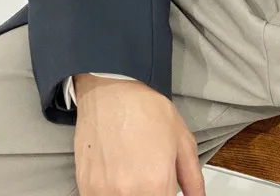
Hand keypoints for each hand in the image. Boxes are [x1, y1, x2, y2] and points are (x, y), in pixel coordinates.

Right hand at [73, 74, 204, 195]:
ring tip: (137, 175)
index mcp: (156, 184)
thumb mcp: (183, 140)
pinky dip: (114, 192)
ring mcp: (102, 193)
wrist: (110, 93)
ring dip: (134, 194)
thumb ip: (193, 179)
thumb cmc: (145, 111)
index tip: (167, 190)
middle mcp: (127, 194)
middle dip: (153, 194)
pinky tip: (120, 177)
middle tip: (153, 180)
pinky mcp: (86, 189)